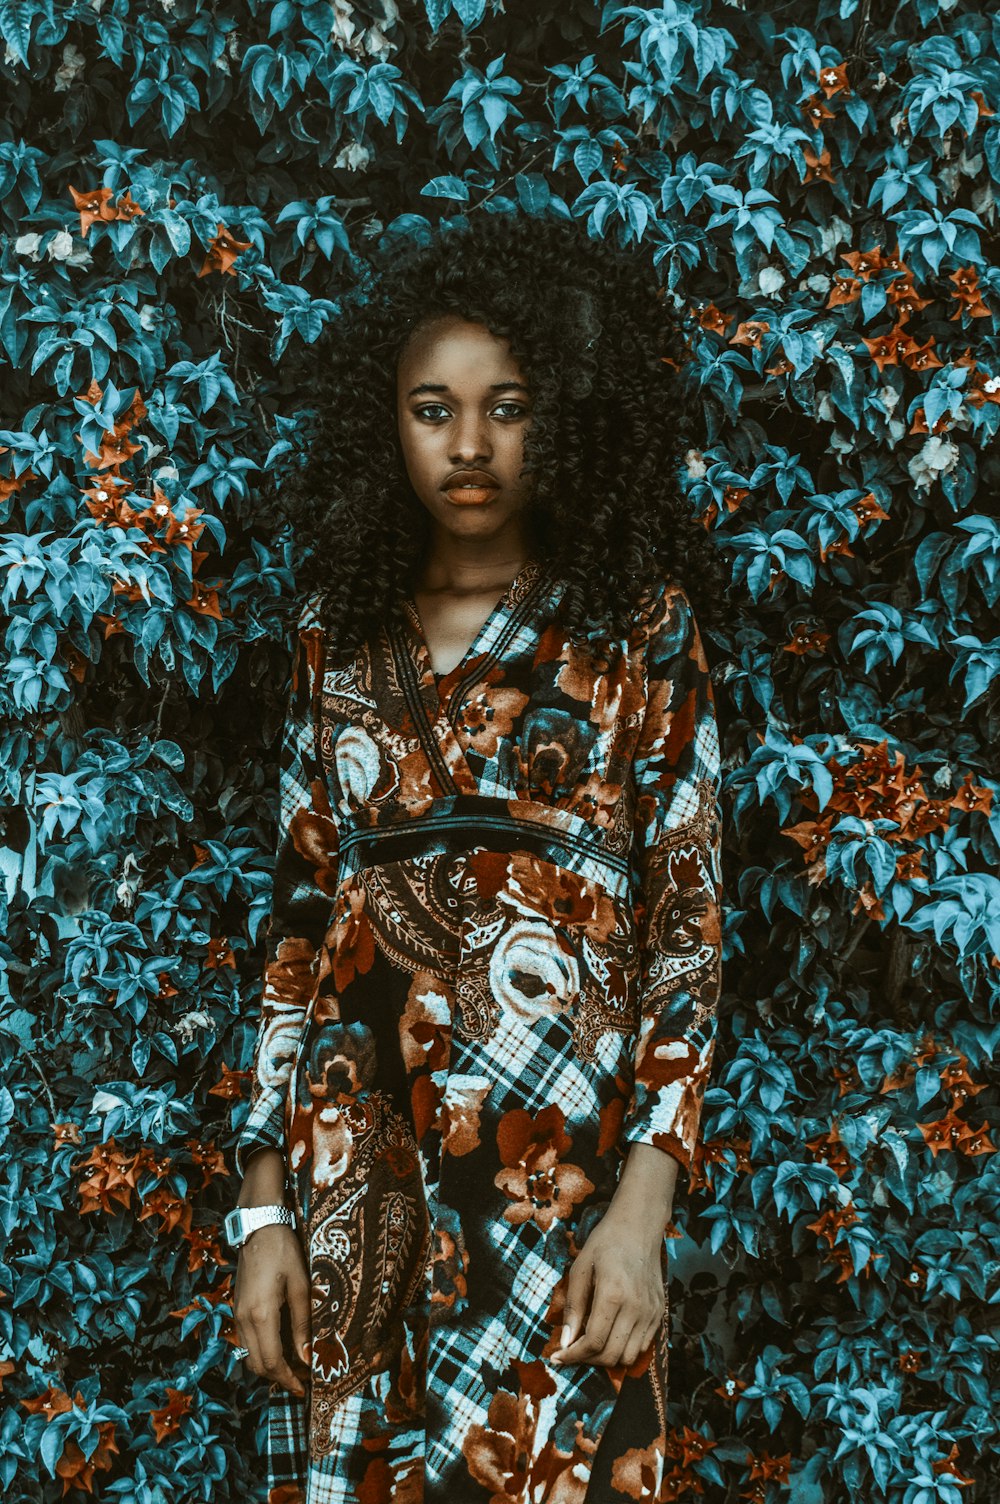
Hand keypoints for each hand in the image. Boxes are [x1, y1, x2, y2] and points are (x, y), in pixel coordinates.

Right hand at [233, 1223, 311, 1395]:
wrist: (258, 1226)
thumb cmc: (284, 1252)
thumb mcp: (301, 1286)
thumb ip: (302, 1324)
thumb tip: (307, 1357)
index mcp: (260, 1315)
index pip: (271, 1363)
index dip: (287, 1380)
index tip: (304, 1389)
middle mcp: (243, 1320)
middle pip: (257, 1365)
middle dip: (279, 1378)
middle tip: (303, 1379)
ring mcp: (236, 1315)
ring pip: (249, 1355)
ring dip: (270, 1366)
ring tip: (296, 1364)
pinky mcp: (236, 1309)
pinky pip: (246, 1341)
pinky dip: (262, 1351)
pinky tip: (282, 1346)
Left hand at [550, 1204, 664, 1368]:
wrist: (639, 1226)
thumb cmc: (605, 1243)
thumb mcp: (580, 1268)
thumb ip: (573, 1307)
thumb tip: (565, 1342)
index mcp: (613, 1294)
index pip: (594, 1342)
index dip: (572, 1356)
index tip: (557, 1357)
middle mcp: (636, 1307)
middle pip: (611, 1356)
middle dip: (588, 1360)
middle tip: (572, 1351)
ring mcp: (651, 1312)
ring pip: (628, 1357)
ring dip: (606, 1358)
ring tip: (590, 1344)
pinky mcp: (659, 1312)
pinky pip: (642, 1346)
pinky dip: (624, 1348)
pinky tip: (610, 1334)